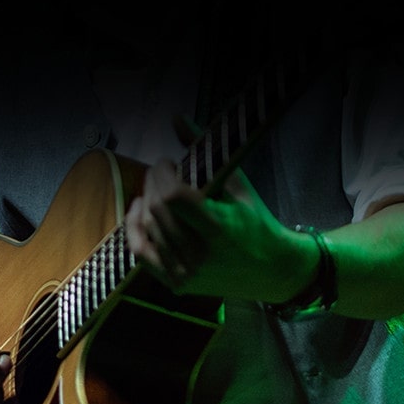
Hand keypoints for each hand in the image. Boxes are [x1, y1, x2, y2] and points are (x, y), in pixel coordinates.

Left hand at [124, 160, 316, 303]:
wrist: (270, 270)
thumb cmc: (255, 223)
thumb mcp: (238, 185)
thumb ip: (206, 151)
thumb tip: (176, 119)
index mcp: (220, 229)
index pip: (173, 197)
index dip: (163, 174)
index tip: (170, 162)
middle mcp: (200, 255)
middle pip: (157, 210)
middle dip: (153, 183)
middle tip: (161, 171)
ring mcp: (186, 273)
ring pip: (146, 228)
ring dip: (144, 201)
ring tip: (154, 187)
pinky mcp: (176, 284)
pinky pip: (140, 253)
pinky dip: (134, 229)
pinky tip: (140, 211)